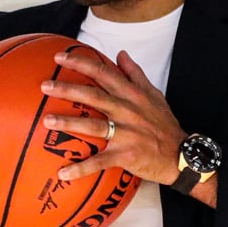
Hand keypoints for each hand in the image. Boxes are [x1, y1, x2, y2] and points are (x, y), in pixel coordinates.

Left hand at [40, 49, 186, 186]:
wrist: (182, 154)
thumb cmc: (164, 124)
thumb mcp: (154, 94)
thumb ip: (135, 73)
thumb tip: (120, 53)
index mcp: (131, 94)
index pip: (103, 72)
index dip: (80, 63)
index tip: (59, 57)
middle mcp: (127, 110)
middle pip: (94, 96)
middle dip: (68, 89)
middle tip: (45, 86)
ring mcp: (126, 133)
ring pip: (94, 125)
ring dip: (69, 123)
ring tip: (47, 121)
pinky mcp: (126, 155)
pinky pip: (100, 162)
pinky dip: (82, 168)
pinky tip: (63, 173)